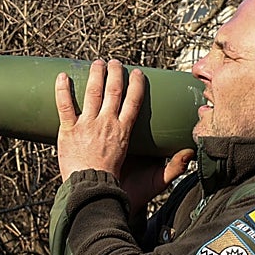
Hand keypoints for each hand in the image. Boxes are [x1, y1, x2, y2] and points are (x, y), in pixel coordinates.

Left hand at [55, 58, 191, 202]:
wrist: (92, 193)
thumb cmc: (120, 187)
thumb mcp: (153, 178)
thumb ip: (174, 166)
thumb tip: (192, 154)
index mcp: (124, 132)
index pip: (133, 102)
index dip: (136, 85)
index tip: (137, 73)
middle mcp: (107, 124)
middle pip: (113, 91)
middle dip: (115, 73)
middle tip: (114, 62)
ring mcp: (87, 125)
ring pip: (92, 93)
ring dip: (94, 75)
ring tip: (96, 63)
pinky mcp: (68, 130)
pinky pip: (64, 106)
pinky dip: (62, 89)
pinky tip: (62, 75)